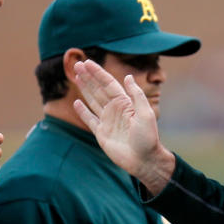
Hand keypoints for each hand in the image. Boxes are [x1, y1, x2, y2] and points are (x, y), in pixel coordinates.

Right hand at [72, 60, 174, 194]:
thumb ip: (136, 95)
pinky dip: (83, 111)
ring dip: (84, 89)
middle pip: (98, 89)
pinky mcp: (101, 133)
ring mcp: (107, 121)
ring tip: (76, 77)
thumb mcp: (146, 113)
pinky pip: (89, 119)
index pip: (108, 83)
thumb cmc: (148, 138)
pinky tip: (77, 102)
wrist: (144, 160)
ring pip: (93, 101)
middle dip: (88, 77)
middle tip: (77, 64)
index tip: (87, 62)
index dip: (97, 73)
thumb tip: (128, 77)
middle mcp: (115, 109)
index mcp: (125, 103)